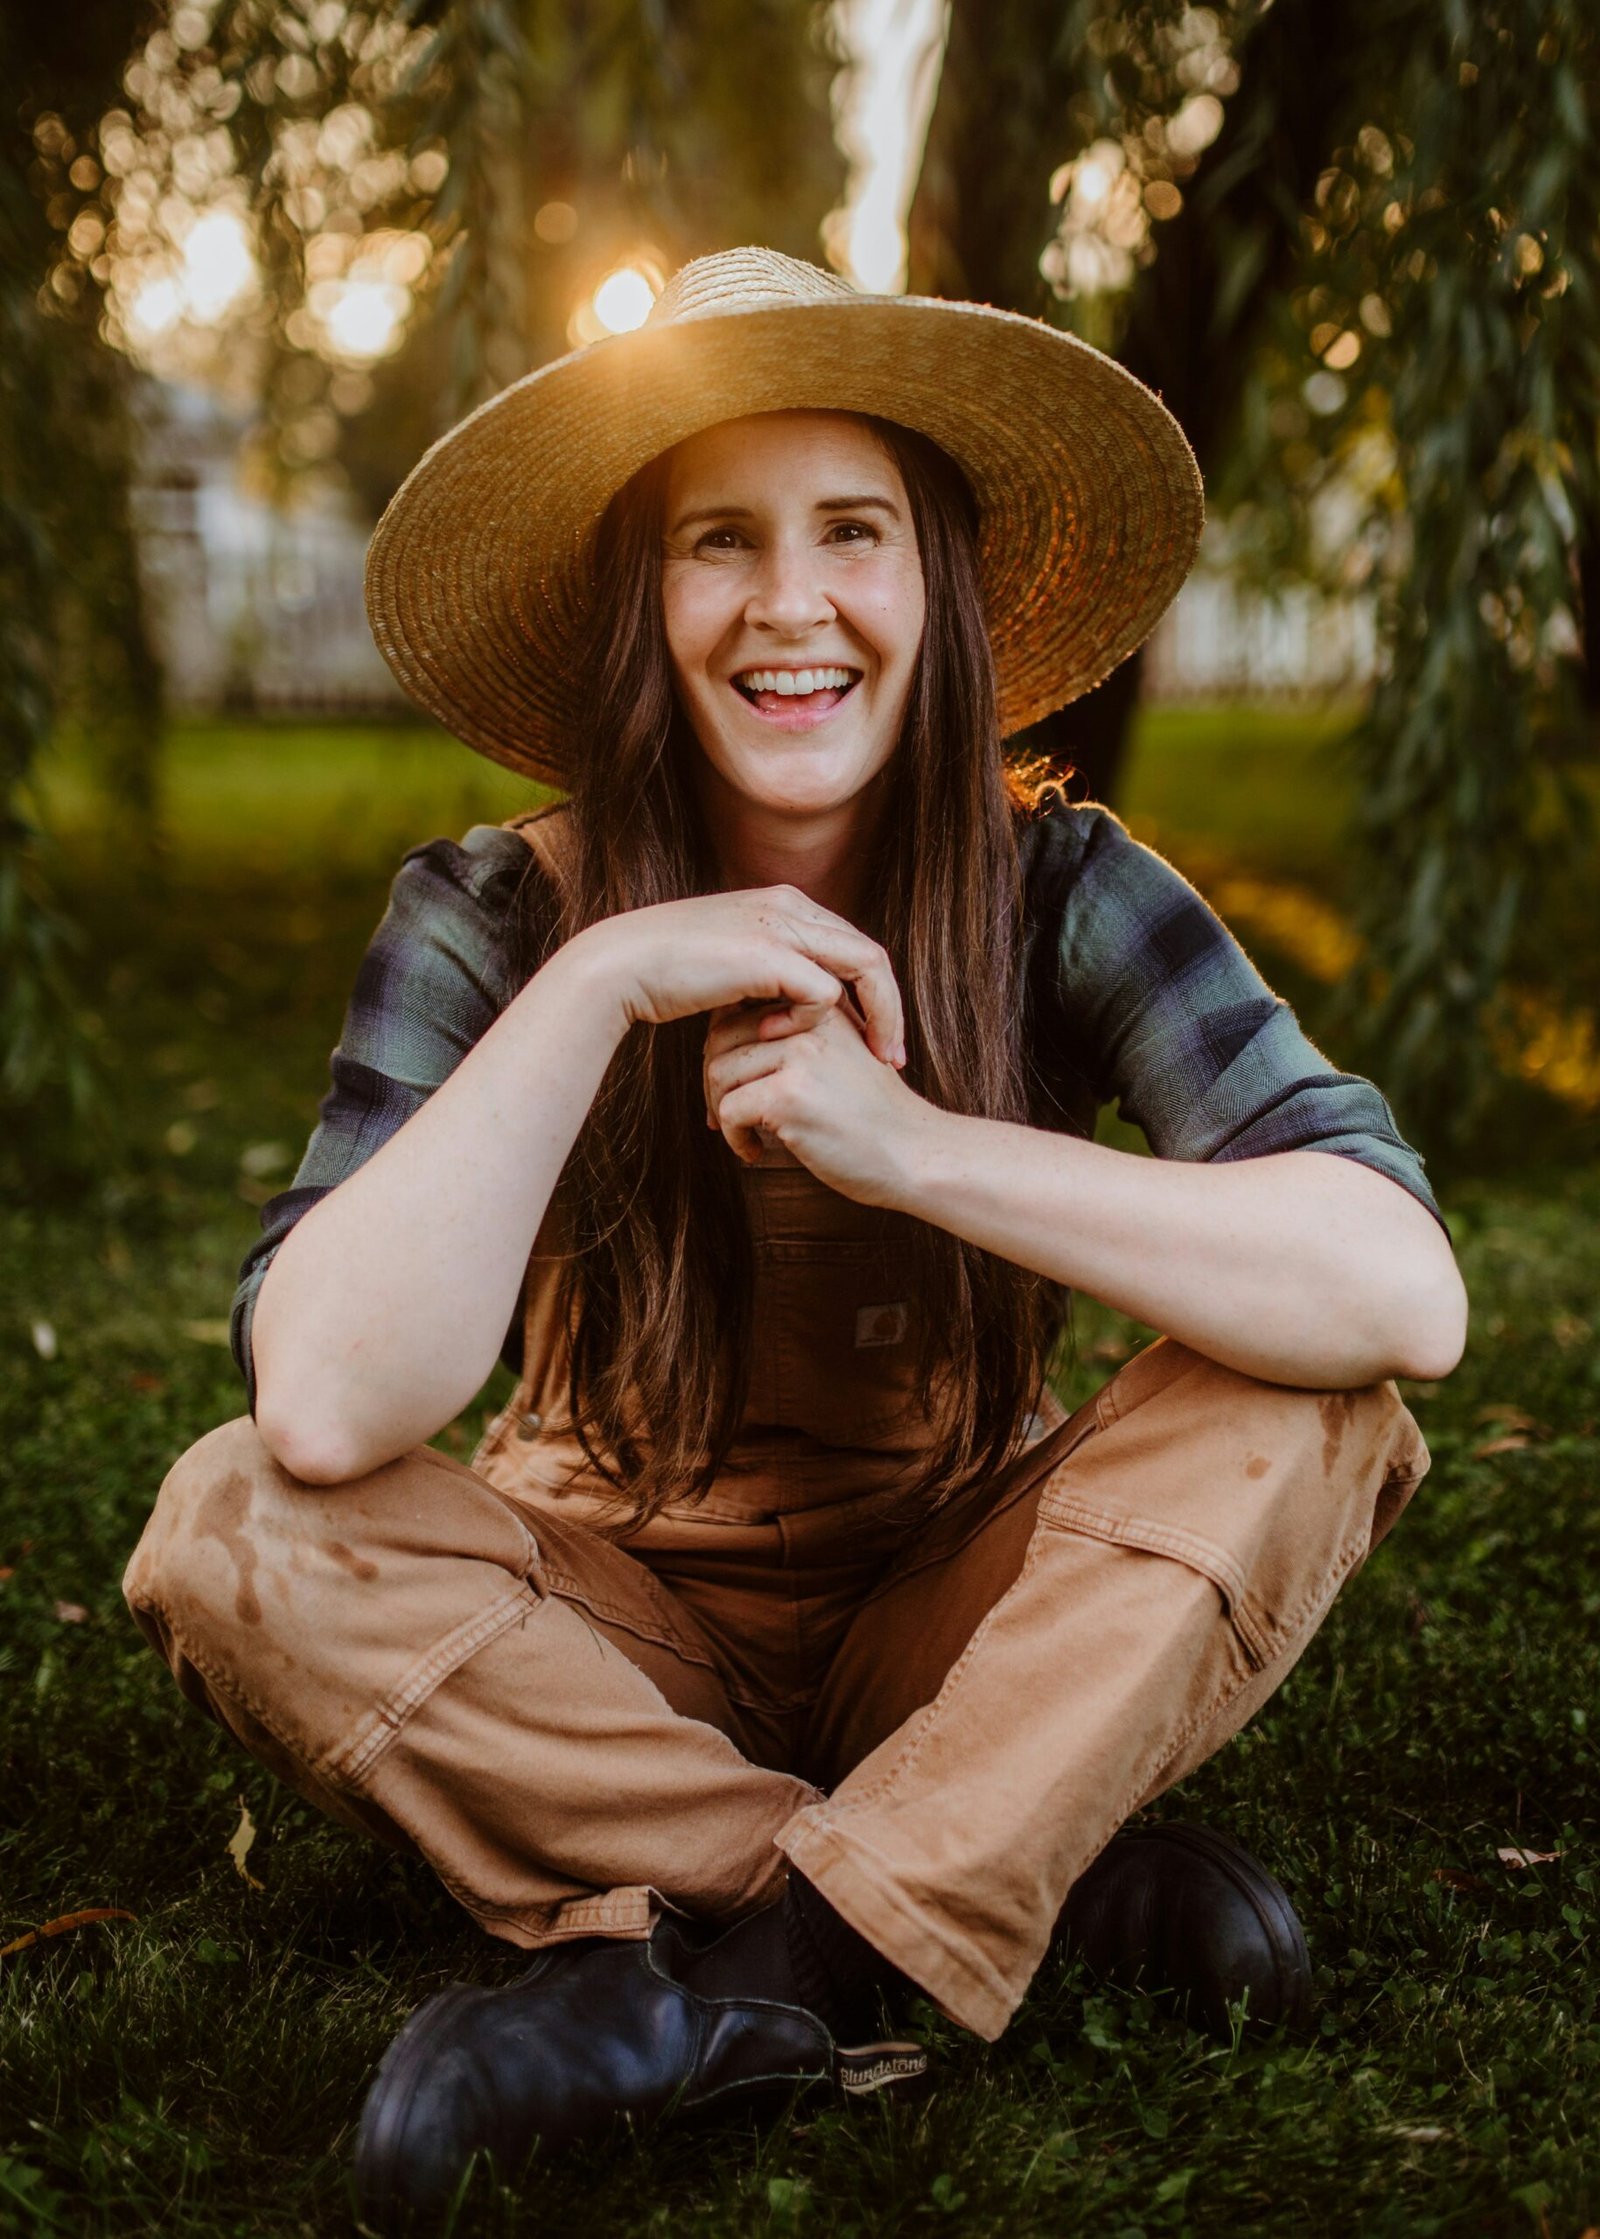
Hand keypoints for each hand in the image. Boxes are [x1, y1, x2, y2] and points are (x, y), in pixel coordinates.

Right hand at [574, 887, 905, 1063]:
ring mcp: (782, 925)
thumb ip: (770, 975)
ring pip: (865, 968)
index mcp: (786, 904)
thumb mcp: (731, 967)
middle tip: (894, 1057)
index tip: (877, 1038)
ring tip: (876, 1059)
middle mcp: (791, 905)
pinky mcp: (768, 954)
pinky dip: (812, 1024)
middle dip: (891, 1010)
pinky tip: (779, 1041)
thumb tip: (797, 1008)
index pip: (853, 945)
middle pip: (872, 955)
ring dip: (877, 1018)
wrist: (622, 966)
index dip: (874, 993)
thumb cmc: (669, 975)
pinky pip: (822, 993)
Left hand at [702, 998, 938, 1204]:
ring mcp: (799, 1056)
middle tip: (728, 1114)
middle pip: (720, 1037)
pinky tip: (756, 1152)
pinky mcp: (789, 1095)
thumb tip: (726, 1037)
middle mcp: (810, 1021)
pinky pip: (728, 1110)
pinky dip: (732, 1137)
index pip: (741, 1009)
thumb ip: (801, 1036)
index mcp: (821, 1006)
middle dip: (715, 1081)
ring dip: (720, 1110)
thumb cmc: (876, 1116)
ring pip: (718, 1073)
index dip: (726, 1049)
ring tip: (746, 1133)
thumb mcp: (844, 1054)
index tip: (735, 1084)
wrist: (916, 1154)